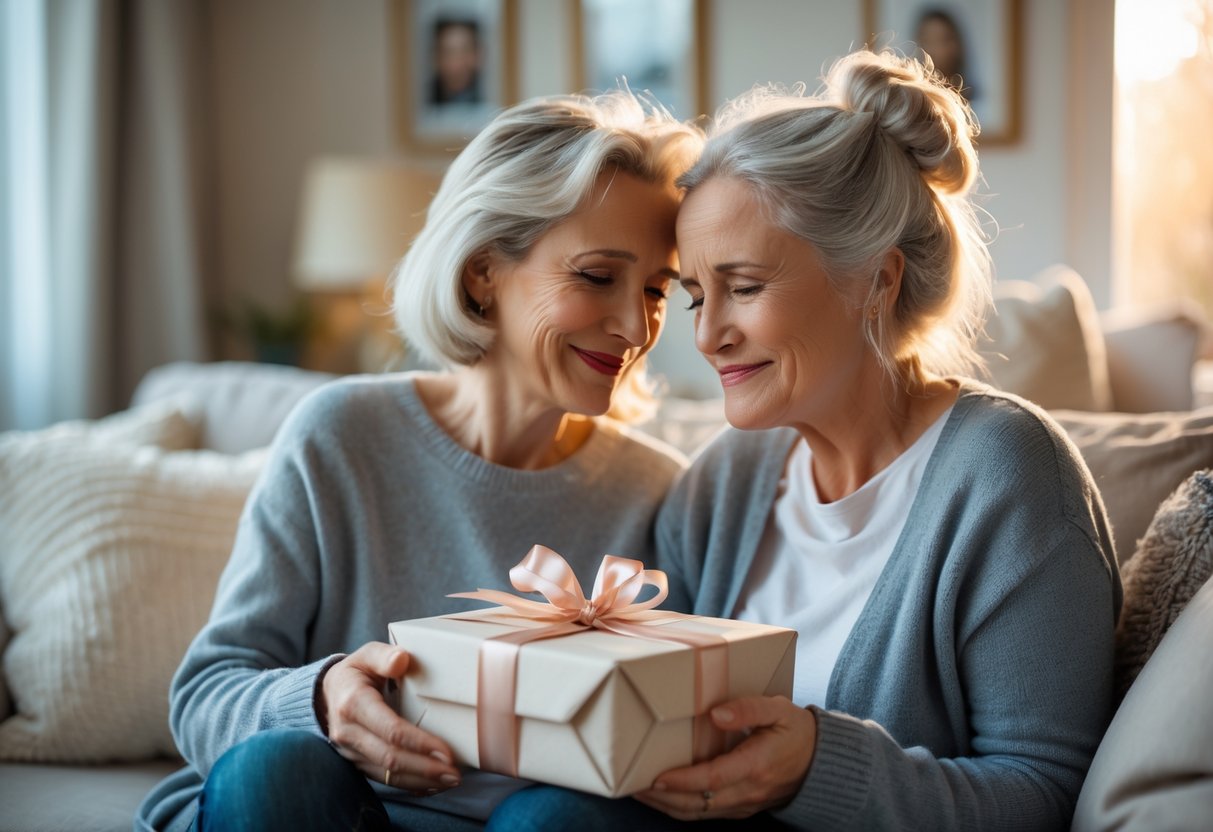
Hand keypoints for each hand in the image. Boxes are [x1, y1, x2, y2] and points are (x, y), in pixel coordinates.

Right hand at [320, 641, 460, 794]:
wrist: (327, 693)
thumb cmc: (356, 672)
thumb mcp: (367, 655)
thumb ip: (384, 655)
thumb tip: (401, 660)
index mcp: (353, 703)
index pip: (390, 730)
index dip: (419, 743)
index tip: (446, 752)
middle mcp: (348, 733)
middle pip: (390, 758)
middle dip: (425, 769)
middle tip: (455, 774)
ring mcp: (351, 752)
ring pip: (387, 775)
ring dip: (421, 781)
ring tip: (450, 780)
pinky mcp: (357, 763)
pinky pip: (384, 780)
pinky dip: (410, 785)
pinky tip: (432, 785)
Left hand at [634, 696, 815, 819]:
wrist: (821, 763)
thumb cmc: (797, 730)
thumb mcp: (779, 709)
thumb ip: (749, 708)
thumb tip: (717, 714)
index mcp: (757, 764)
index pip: (714, 779)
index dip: (683, 780)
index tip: (656, 776)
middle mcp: (749, 790)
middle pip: (699, 802)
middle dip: (663, 797)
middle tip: (631, 783)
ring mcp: (745, 803)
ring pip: (698, 813)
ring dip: (666, 806)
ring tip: (638, 791)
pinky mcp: (741, 808)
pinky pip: (706, 814)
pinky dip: (680, 809)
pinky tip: (662, 797)